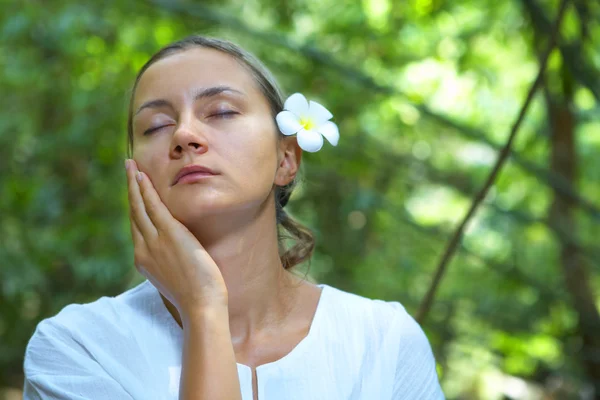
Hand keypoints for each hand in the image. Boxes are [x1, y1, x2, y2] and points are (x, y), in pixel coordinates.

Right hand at [125, 159, 227, 315]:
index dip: (134, 206)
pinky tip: (142, 177)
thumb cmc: (195, 296)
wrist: (201, 305)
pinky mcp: (169, 234)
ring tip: (131, 165)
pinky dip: (146, 190)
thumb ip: (170, 261)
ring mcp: (154, 241)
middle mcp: (144, 248)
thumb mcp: (176, 276)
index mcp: (144, 260)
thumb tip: (176, 252)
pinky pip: (153, 207)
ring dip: (135, 183)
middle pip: (134, 212)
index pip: (137, 226)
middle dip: (130, 188)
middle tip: (128, 168)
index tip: (134, 191)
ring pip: (140, 206)